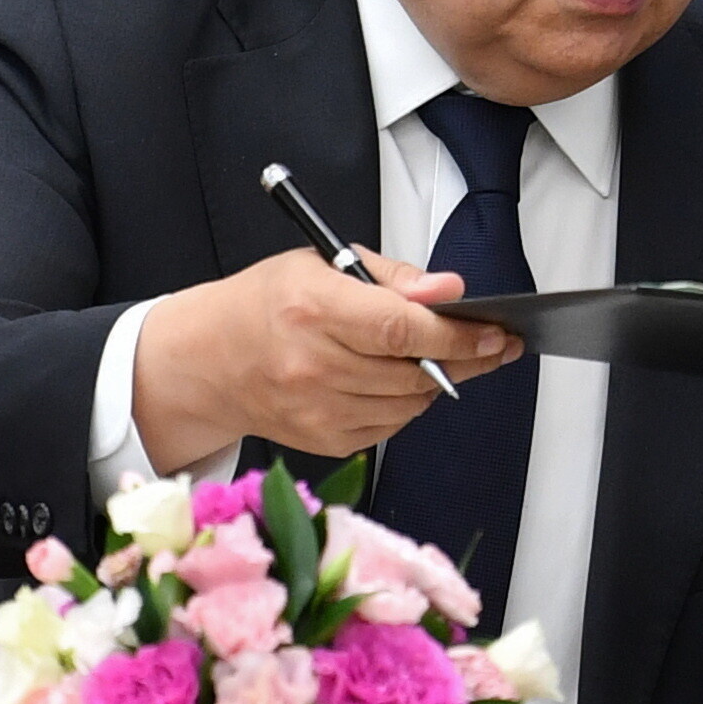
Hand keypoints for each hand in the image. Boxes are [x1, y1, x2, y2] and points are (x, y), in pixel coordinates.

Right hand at [129, 250, 516, 469]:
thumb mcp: (324, 262)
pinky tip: (401, 381)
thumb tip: (448, 291)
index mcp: (314, 310)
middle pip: (412, 372)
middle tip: (494, 344)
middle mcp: (312, 365)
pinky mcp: (322, 440)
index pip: (400, 329)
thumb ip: (393, 278)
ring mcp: (316, 410)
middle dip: (466, 358)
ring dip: (439, 381)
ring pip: (409, 404)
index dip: (456, 334)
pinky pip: (390, 426)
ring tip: (449, 357)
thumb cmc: (268, 304)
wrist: (208, 361)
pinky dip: (408, 405)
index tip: (494, 331)